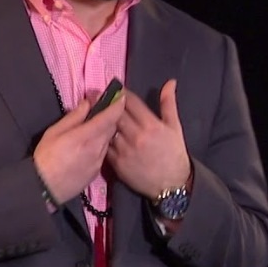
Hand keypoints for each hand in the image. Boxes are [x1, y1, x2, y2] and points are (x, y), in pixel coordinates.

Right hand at [33, 90, 125, 203]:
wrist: (45, 187)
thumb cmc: (46, 157)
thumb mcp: (54, 132)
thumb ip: (74, 117)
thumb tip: (88, 103)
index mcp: (85, 136)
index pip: (108, 117)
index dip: (116, 105)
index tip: (121, 96)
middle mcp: (97, 149)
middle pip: (112, 128)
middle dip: (111, 117)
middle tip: (104, 108)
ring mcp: (99, 161)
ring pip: (108, 140)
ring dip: (106, 131)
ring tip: (95, 126)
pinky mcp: (97, 171)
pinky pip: (104, 152)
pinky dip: (101, 144)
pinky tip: (90, 144)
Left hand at [106, 79, 190, 199]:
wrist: (171, 184)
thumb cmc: (174, 153)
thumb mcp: (174, 127)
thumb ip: (169, 103)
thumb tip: (170, 82)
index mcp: (151, 125)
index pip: (130, 102)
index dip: (121, 93)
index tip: (115, 88)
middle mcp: (137, 136)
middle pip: (115, 114)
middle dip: (106, 103)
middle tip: (96, 95)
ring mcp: (125, 151)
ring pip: (107, 129)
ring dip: (101, 120)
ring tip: (93, 112)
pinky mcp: (117, 164)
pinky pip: (104, 147)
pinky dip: (100, 139)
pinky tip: (96, 133)